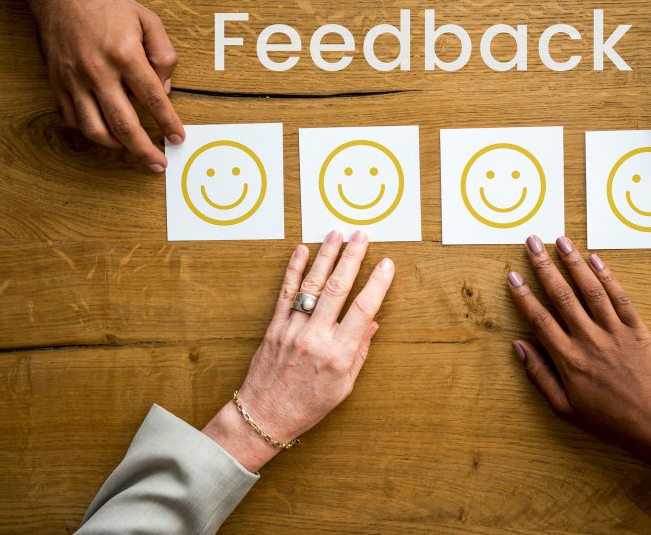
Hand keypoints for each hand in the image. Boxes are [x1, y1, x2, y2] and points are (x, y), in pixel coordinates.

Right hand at [31, 0, 184, 171]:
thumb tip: (165, 91)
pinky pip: (74, 120)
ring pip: (95, 129)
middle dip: (144, 149)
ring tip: (132, 150)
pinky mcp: (58, 83)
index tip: (178, 137)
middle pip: (124, 124)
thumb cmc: (109, 6)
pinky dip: (91, 132)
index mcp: (125, 54)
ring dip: (116, 146)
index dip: (168, 123)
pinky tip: (106, 132)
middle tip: (158, 163)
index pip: (153, 99)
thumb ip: (164, 56)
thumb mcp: (149, 20)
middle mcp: (98, 71)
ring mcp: (75, 80)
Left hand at [202, 231, 393, 470]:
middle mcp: (316, 338)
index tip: (386, 264)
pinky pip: (285, 293)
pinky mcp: (274, 327)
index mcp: (338, 355)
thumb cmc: (308, 405)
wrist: (264, 416)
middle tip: (362, 236)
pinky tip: (302, 250)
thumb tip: (372, 323)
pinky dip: (293, 270)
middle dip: (351, 258)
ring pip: (312, 285)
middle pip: (338, 289)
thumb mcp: (344, 386)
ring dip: (325, 256)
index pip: (362, 310)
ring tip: (336, 234)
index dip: (376, 284)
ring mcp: (293, 330)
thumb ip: (359, 351)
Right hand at [508, 235, 650, 448]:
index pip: (540, 319)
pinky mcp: (636, 329)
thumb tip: (518, 345)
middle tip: (533, 242)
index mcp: (568, 360)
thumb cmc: (605, 419)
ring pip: (591, 290)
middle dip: (544, 266)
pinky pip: (620, 298)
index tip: (512, 275)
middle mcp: (589, 340)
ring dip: (574, 262)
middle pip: (562, 295)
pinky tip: (595, 259)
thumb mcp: (563, 407)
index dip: (524, 295)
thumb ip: (539, 375)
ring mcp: (614, 332)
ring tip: (561, 240)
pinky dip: (607, 277)